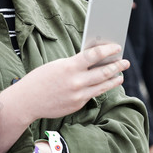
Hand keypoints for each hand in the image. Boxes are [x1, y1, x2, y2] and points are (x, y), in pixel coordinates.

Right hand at [9, 43, 129, 124]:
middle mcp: (76, 81)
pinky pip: (92, 95)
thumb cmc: (41, 79)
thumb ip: (75, 63)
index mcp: (69, 67)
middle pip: (103, 72)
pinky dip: (100, 88)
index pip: (95, 55)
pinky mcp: (77, 105)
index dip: (109, 51)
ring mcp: (78, 95)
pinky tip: (106, 85)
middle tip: (125, 62)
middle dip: (116, 66)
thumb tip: (94, 59)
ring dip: (114, 79)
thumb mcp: (57, 65)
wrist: (27, 101)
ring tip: (120, 75)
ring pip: (102, 86)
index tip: (117, 47)